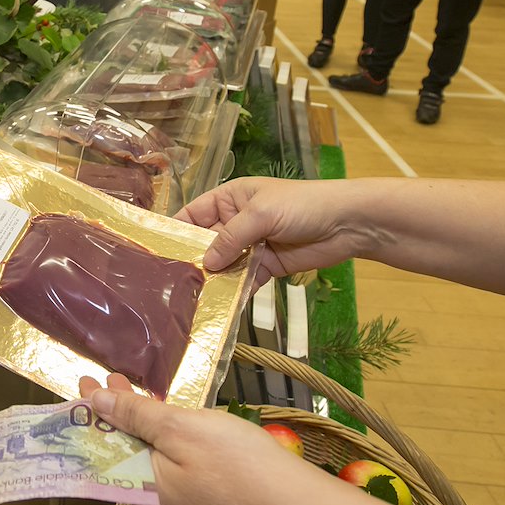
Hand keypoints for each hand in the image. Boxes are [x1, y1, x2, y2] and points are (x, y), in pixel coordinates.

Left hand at [77, 374, 332, 504]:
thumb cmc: (238, 466)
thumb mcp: (181, 428)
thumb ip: (135, 415)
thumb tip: (94, 401)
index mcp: (139, 489)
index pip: (97, 449)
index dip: (88, 415)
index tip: (82, 382)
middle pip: (121, 454)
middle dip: (113, 414)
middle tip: (104, 379)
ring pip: (147, 460)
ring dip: (138, 424)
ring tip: (130, 391)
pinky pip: (170, 471)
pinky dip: (162, 442)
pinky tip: (167, 421)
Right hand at [176, 177, 381, 284]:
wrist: (347, 223)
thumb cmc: (302, 205)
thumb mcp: (260, 214)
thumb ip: (230, 237)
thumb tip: (206, 263)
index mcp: (230, 199)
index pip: (194, 215)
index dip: (176, 231)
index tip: (157, 252)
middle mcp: (236, 222)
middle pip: (206, 243)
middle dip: (193, 261)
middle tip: (171, 284)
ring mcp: (252, 246)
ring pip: (224, 265)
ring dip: (213, 280)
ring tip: (192, 299)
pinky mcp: (267, 267)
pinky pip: (244, 281)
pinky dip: (235, 291)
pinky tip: (222, 305)